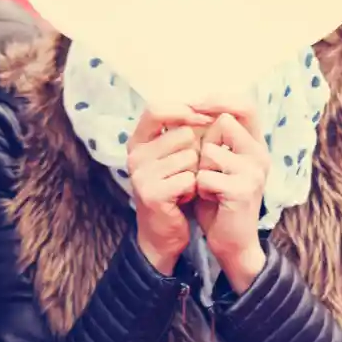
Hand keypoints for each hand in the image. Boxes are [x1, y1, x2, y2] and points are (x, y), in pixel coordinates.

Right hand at [128, 106, 212, 275]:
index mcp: (137, 140)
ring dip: (195, 173)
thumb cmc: (172, 188)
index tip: (204, 118)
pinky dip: (193, 189)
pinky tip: (183, 199)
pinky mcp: (152, 193)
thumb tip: (207, 109)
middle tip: (185, 171)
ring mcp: (141, 174)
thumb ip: (179, 131)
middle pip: (182, 134)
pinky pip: (189, 179)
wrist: (162, 232)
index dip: (182, 110)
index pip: (156, 109)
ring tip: (183, 186)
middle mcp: (134, 154)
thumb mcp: (170, 155)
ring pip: (189, 157)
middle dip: (195, 151)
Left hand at [191, 97, 270, 291]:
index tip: (192, 104)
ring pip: (210, 151)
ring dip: (199, 169)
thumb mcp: (215, 162)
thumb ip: (213, 137)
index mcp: (255, 144)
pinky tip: (209, 200)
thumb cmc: (217, 198)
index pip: (245, 105)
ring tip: (208, 187)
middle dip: (204, 143)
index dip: (218, 100)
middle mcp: (260, 153)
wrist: (231, 242)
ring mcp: (255, 171)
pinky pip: (205, 176)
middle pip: (224, 123)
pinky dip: (199, 189)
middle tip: (205, 167)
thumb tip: (191, 105)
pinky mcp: (243, 190)